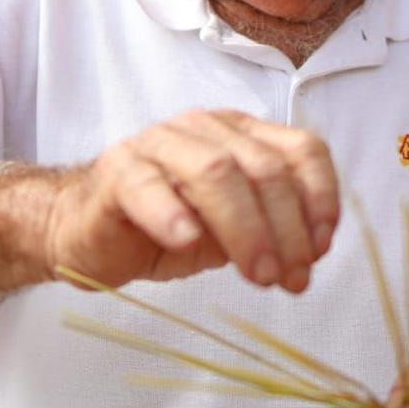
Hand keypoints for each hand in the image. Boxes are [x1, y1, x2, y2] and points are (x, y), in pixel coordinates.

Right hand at [43, 109, 337, 292]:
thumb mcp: (233, 230)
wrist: (87, 232)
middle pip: (262, 167)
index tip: (321, 248)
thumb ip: (272, 228)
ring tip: (256, 275)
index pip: (301, 150)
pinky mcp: (117, 169)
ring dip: (245, 228)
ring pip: (215, 171)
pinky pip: (147, 185)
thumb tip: (313, 250)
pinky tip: (185, 242)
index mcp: (242, 134)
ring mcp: (159, 143)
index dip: (320, 197)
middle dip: (286, 228)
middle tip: (290, 278)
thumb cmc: (167, 227)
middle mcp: (205, 128)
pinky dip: (171, 213)